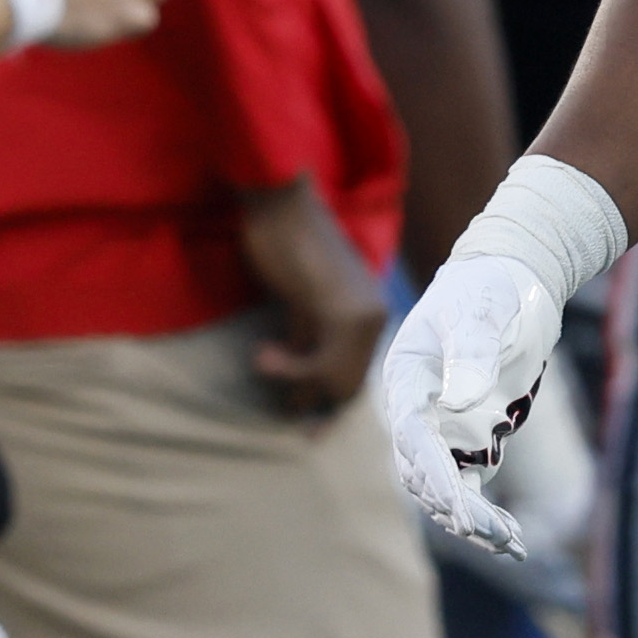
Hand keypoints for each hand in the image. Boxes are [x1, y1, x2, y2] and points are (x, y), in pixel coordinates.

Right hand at [237, 176, 388, 417]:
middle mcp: (375, 317)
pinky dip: (291, 369)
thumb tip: (301, 397)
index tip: (308, 434)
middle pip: (349, 387)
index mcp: (370, 313)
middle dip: (316, 407)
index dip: (332, 408)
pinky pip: (321, 363)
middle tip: (287, 417)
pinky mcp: (342, 310)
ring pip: (337, 381)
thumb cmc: (285, 245)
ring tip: (262, 361)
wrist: (282, 203)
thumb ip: (307, 343)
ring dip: (297, 385)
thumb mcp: (300, 304)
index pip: (357, 377)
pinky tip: (262, 354)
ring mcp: (363, 314)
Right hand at [376, 253, 558, 559]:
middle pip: (424, 471)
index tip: (454, 503)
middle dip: (453, 504)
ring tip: (509, 543)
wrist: (512, 281)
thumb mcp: (482, 311)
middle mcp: (418, 411)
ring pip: (446, 488)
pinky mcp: (472, 438)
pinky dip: (486, 514)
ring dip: (471, 519)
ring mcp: (444, 428)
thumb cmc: (489, 289)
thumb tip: (463, 399)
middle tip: (485, 531)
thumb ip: (473, 350)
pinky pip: (472, 486)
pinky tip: (512, 541)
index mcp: (407, 379)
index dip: (429, 470)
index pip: (410, 434)